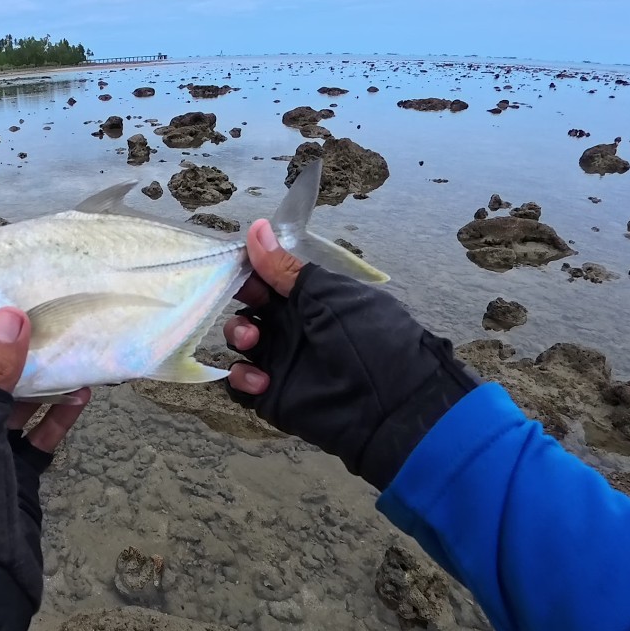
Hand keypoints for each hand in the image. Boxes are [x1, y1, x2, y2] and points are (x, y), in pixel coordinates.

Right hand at [221, 220, 478, 489]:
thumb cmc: (370, 338)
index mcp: (310, 299)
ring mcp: (281, 362)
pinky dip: (241, 378)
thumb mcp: (329, 297)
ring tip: (252, 339)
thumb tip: (256, 226)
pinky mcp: (273, 396)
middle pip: (249, 307)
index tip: (235, 264)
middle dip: (239, 301)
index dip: (249, 270)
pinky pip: (241, 384)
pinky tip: (260, 378)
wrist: (394, 405)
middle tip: (248, 302)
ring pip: (241, 343)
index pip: (268, 278)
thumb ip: (286, 269)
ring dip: (238, 335)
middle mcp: (293, 327)